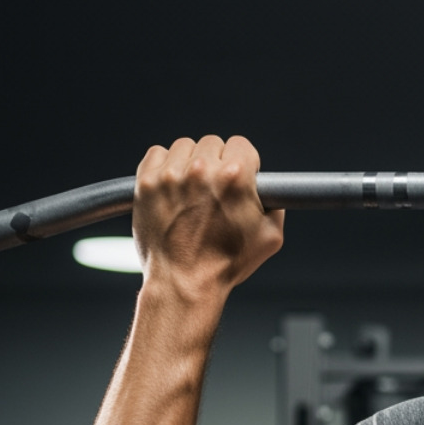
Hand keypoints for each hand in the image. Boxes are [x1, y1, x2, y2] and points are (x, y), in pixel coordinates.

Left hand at [133, 135, 283, 294]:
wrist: (184, 282)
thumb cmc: (226, 264)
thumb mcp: (270, 237)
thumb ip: (277, 205)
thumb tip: (273, 191)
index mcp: (235, 178)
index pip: (241, 144)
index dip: (244, 162)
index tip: (239, 176)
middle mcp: (201, 171)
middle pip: (213, 143)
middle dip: (217, 162)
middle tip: (215, 188)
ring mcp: (171, 175)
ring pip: (184, 146)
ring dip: (190, 162)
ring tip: (192, 189)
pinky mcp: (146, 183)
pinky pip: (157, 154)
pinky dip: (165, 165)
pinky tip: (173, 186)